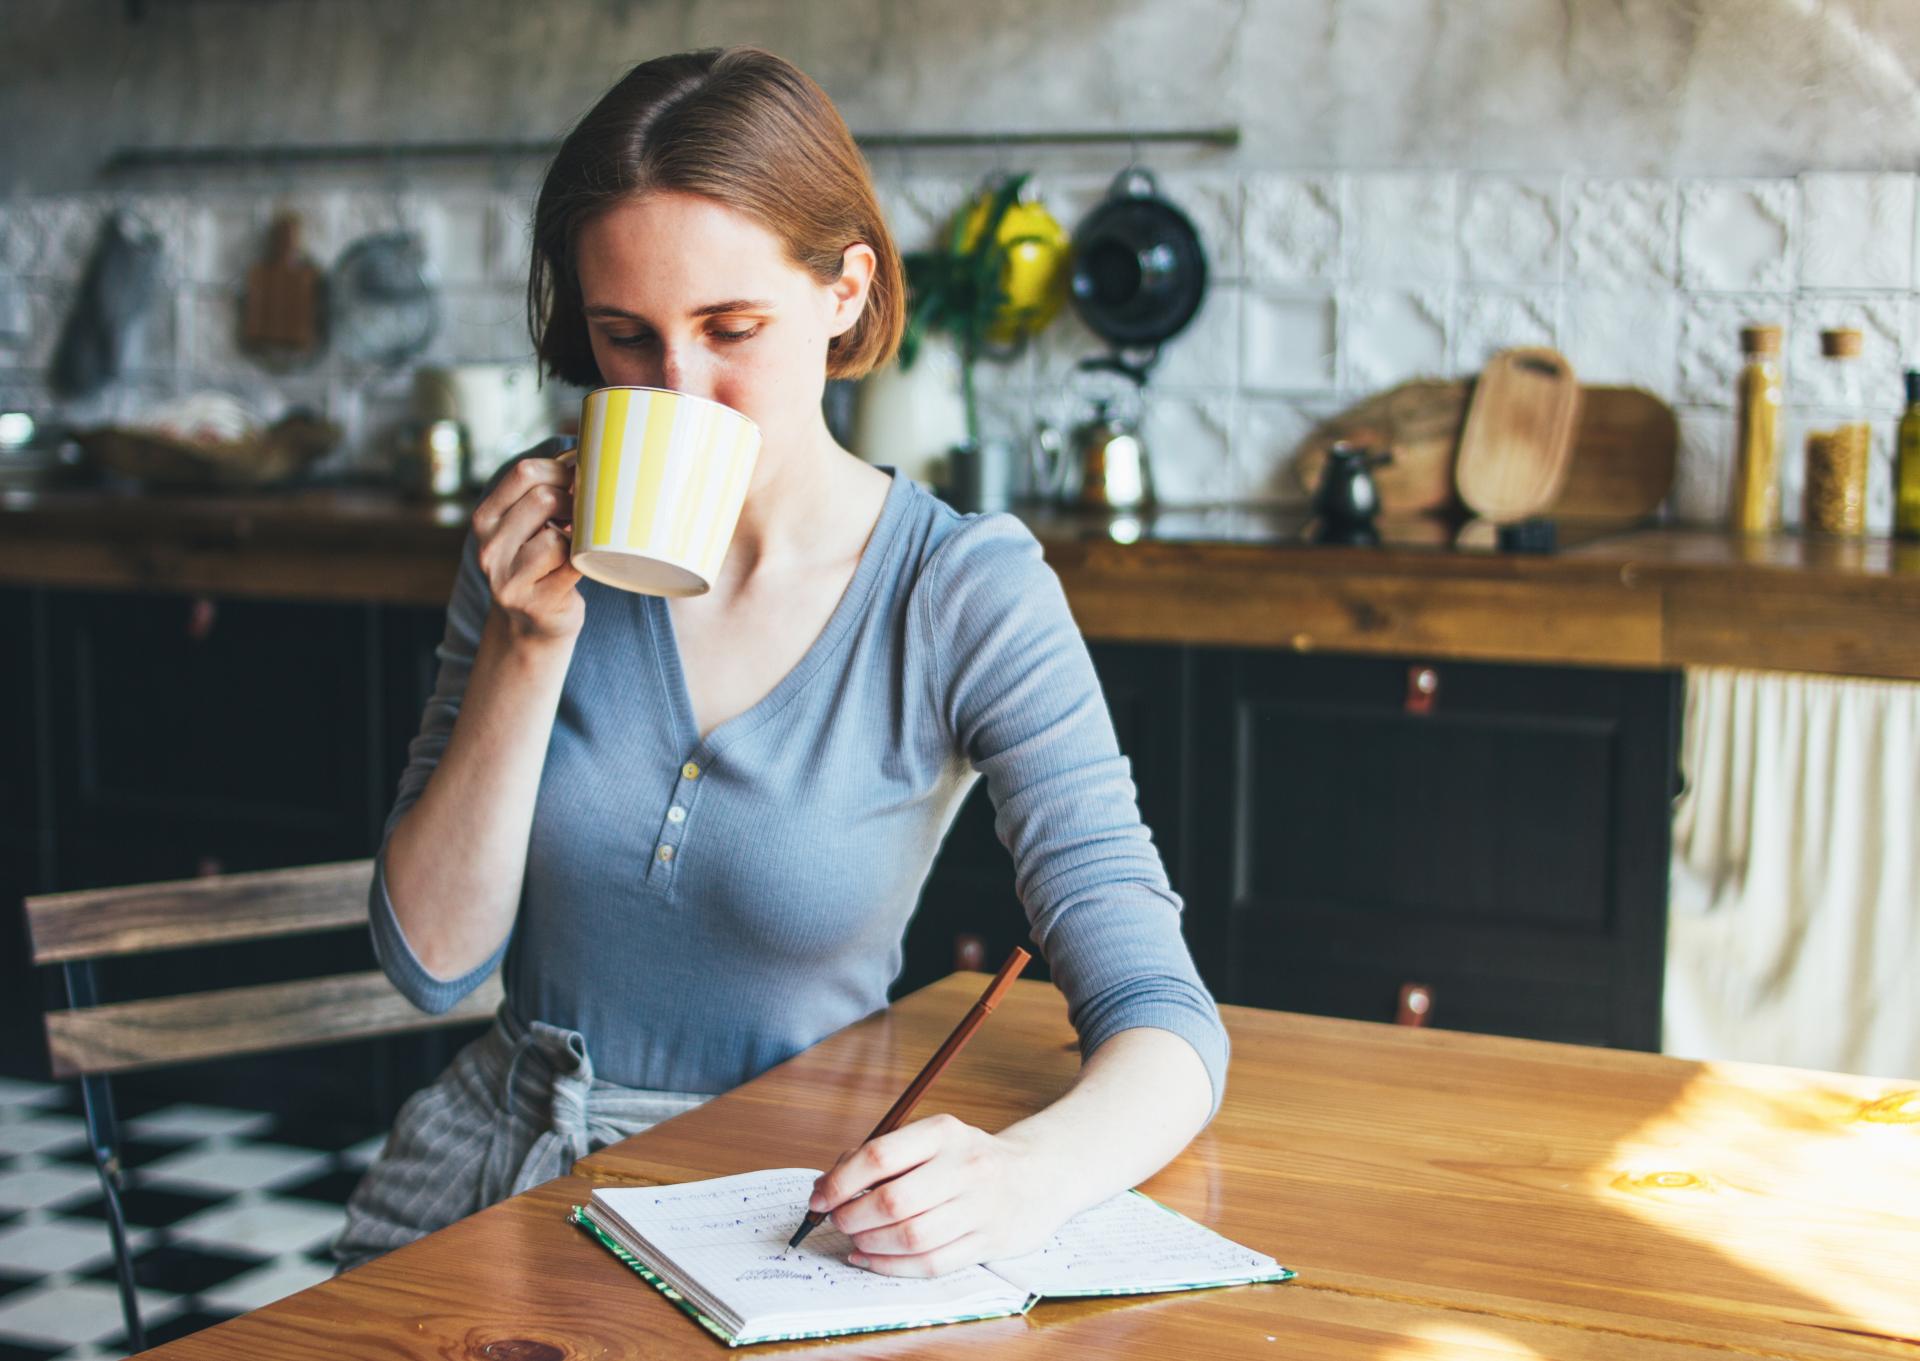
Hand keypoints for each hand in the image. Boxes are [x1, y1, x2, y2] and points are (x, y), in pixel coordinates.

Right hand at [471, 450, 582, 644]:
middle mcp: (489, 547)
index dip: (561, 469)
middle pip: (543, 499)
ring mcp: (508, 578)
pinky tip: (583, 561)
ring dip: (578, 534)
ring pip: (555, 535)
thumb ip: (542, 492)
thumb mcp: (528, 526)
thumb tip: (583, 450)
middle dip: (576, 500)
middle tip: (589, 511)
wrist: (532, 626)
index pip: (523, 473)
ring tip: (581, 540)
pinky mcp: (534, 602)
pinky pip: (570, 566)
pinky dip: (583, 559)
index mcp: (485, 519)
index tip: (582, 479)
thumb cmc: (541, 565)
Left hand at [808, 1114, 1067, 1277]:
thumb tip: (828, 1186)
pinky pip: (931, 1263)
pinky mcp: (989, 1242)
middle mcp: (966, 1167)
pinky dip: (892, 1267)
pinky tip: (871, 1258)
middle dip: (852, 1217)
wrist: (1039, 1175)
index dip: (839, 1181)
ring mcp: (981, 1207)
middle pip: (893, 1201)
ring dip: (870, 1244)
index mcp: (944, 1132)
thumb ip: (884, 1156)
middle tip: (837, 1221)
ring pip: (911, 1237)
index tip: (818, 1198)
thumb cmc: (970, 1158)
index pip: (880, 1155)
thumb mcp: (934, 1139)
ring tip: (855, 1239)